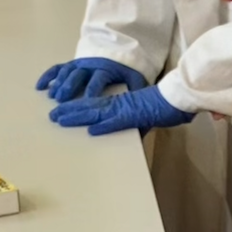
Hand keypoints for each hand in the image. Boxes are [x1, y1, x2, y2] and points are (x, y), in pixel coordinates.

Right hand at [36, 58, 147, 103]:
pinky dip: (49, 76)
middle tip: (60, 105)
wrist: (123, 51)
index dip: (92, 91)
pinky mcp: (74, 65)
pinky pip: (59, 69)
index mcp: (108, 69)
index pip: (98, 81)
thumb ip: (139, 99)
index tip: (86, 102)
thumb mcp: (138, 83)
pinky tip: (40, 87)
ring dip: (59, 85)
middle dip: (69, 91)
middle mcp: (92, 65)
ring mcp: (81, 64)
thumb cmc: (129, 73)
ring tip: (53, 98)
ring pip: (67, 73)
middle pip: (78, 78)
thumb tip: (143, 128)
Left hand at [49, 85, 193, 136]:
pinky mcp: (135, 115)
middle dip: (69, 111)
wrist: (179, 96)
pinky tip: (91, 130)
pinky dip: (105, 126)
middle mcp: (118, 104)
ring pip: (96, 112)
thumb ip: (136, 125)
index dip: (77, 108)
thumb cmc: (165, 105)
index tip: (62, 111)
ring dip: (77, 116)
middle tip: (51, 115)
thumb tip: (135, 136)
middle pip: (88, 107)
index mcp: (120, 103)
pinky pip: (117, 121)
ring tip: (60, 119)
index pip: (93, 105)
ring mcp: (125, 108)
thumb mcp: (146, 117)